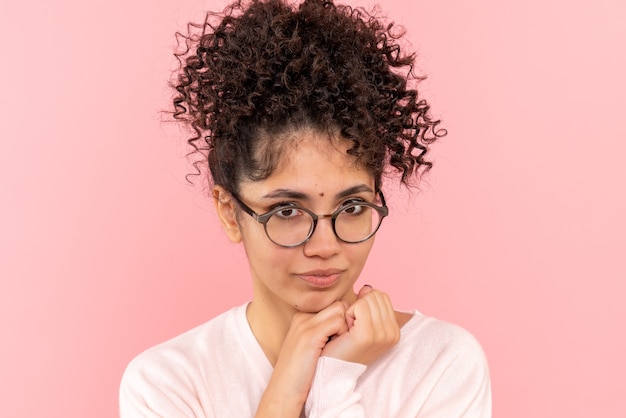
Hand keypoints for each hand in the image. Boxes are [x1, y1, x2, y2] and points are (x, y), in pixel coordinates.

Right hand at [255, 301, 349, 416]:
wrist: (283, 392)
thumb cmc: (302, 375)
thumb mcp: (312, 349)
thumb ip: (324, 334)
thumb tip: (347, 326)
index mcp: (302, 319)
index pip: (333, 306)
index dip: (344, 321)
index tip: (343, 340)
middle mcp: (303, 317)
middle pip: (338, 305)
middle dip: (347, 321)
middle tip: (344, 342)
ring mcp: (305, 324)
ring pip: (340, 309)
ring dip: (346, 327)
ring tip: (339, 346)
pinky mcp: (310, 335)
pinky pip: (338, 322)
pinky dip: (343, 334)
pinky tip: (337, 349)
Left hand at [321, 285, 399, 364]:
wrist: (332, 370)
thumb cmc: (343, 344)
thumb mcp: (361, 323)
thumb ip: (368, 303)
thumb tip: (367, 287)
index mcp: (394, 330)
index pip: (382, 296)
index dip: (365, 304)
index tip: (357, 324)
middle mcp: (392, 333)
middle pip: (376, 295)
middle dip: (359, 305)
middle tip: (351, 327)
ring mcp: (382, 335)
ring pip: (367, 299)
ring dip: (353, 310)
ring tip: (348, 329)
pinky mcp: (367, 335)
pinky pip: (358, 306)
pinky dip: (348, 313)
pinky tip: (344, 329)